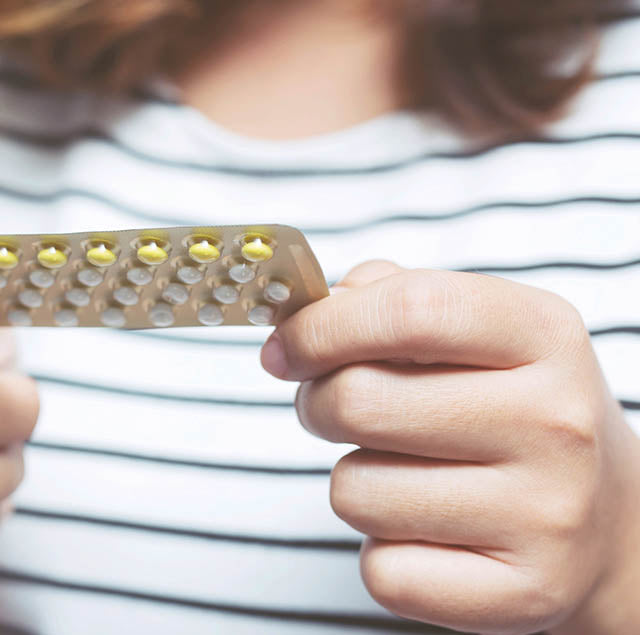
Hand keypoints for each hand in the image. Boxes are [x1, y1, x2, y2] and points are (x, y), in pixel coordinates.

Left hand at [261, 261, 639, 633]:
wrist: (608, 525)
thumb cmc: (511, 412)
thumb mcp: (479, 333)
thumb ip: (389, 298)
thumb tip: (309, 313)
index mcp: (542, 335)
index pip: (410, 311)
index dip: (322, 327)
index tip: (285, 348)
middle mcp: (554, 422)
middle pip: (359, 402)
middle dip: (319, 405)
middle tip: (337, 411)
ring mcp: (545, 513)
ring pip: (355, 491)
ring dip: (355, 483)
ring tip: (406, 477)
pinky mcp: (523, 594)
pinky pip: (383, 570)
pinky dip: (384, 554)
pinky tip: (430, 533)